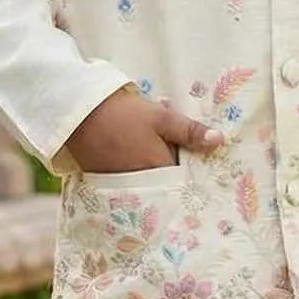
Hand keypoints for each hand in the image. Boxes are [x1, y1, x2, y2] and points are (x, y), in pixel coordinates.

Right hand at [64, 85, 224, 172]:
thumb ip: (190, 131)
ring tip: (154, 158)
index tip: (200, 166)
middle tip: (180, 162)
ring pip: (147, 183)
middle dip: (174, 176)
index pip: (184, 180)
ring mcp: (122, 185)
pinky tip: (136, 157)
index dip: (192, 173)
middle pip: (165, 185)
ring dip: (154, 174)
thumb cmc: (124, 114)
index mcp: (159, 170)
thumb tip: (219, 141)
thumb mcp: (161, 117)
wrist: (78, 113)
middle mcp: (142, 184)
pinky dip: (136, 173)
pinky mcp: (106, 181)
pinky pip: (130, 182)